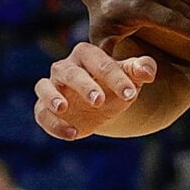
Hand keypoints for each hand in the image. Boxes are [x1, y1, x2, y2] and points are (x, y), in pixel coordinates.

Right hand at [35, 42, 158, 140]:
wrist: (101, 106)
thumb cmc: (115, 85)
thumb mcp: (130, 78)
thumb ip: (140, 70)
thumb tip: (148, 71)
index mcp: (87, 54)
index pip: (99, 61)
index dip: (115, 77)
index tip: (131, 94)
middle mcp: (65, 68)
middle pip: (69, 72)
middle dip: (83, 85)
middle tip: (99, 101)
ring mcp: (52, 87)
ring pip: (44, 87)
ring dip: (52, 97)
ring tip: (63, 108)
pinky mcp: (44, 108)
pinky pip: (41, 113)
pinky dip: (53, 124)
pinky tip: (73, 134)